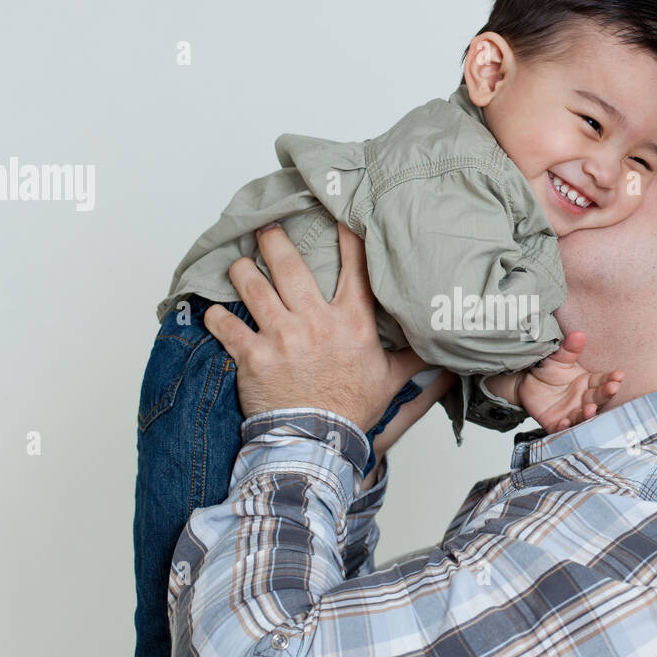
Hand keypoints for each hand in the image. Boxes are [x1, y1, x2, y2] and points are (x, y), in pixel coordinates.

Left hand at [204, 223, 425, 431]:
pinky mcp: (253, 356)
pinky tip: (211, 311)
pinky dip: (215, 316)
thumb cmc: (351, 410)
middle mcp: (315, 322)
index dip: (346, 235)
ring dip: (242, 271)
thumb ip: (414, 358)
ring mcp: (281, 337)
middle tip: (267, 228)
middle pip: (290, 267)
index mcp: (351, 323)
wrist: (318, 443)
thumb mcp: (391, 380)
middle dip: (275, 241)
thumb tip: (444, 351)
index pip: (353, 268)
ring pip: (253, 287)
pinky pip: (226, 326)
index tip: (337, 213)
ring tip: (239, 264)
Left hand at [516, 331, 623, 433]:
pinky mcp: (556, 423)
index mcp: (587, 383)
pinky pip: (562, 428)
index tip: (619, 375)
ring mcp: (571, 412)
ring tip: (590, 408)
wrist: (525, 382)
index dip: (611, 379)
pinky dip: (565, 427)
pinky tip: (565, 422)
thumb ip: (568, 349)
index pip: (602, 381)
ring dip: (588, 413)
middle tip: (612, 388)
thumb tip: (578, 334)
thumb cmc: (547, 370)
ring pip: (583, 416)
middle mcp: (583, 399)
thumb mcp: (557, 358)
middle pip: (598, 398)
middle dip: (606, 394)